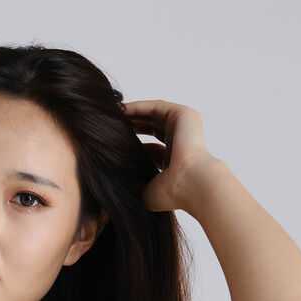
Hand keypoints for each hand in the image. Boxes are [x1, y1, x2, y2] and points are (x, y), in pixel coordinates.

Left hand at [120, 97, 216, 214]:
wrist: (190, 183)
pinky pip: (155, 106)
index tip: (112, 145)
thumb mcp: (147, 191)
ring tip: (112, 114)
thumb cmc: (173, 193)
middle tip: (110, 126)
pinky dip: (138, 106)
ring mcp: (184, 126)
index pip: (152, 148)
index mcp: (175, 161)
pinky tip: (121, 109)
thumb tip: (115, 185)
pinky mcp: (183, 114)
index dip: (133, 144)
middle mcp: (181, 142)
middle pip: (152, 127)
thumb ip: (134, 185)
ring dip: (133, 113)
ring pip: (153, 114)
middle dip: (132, 125)